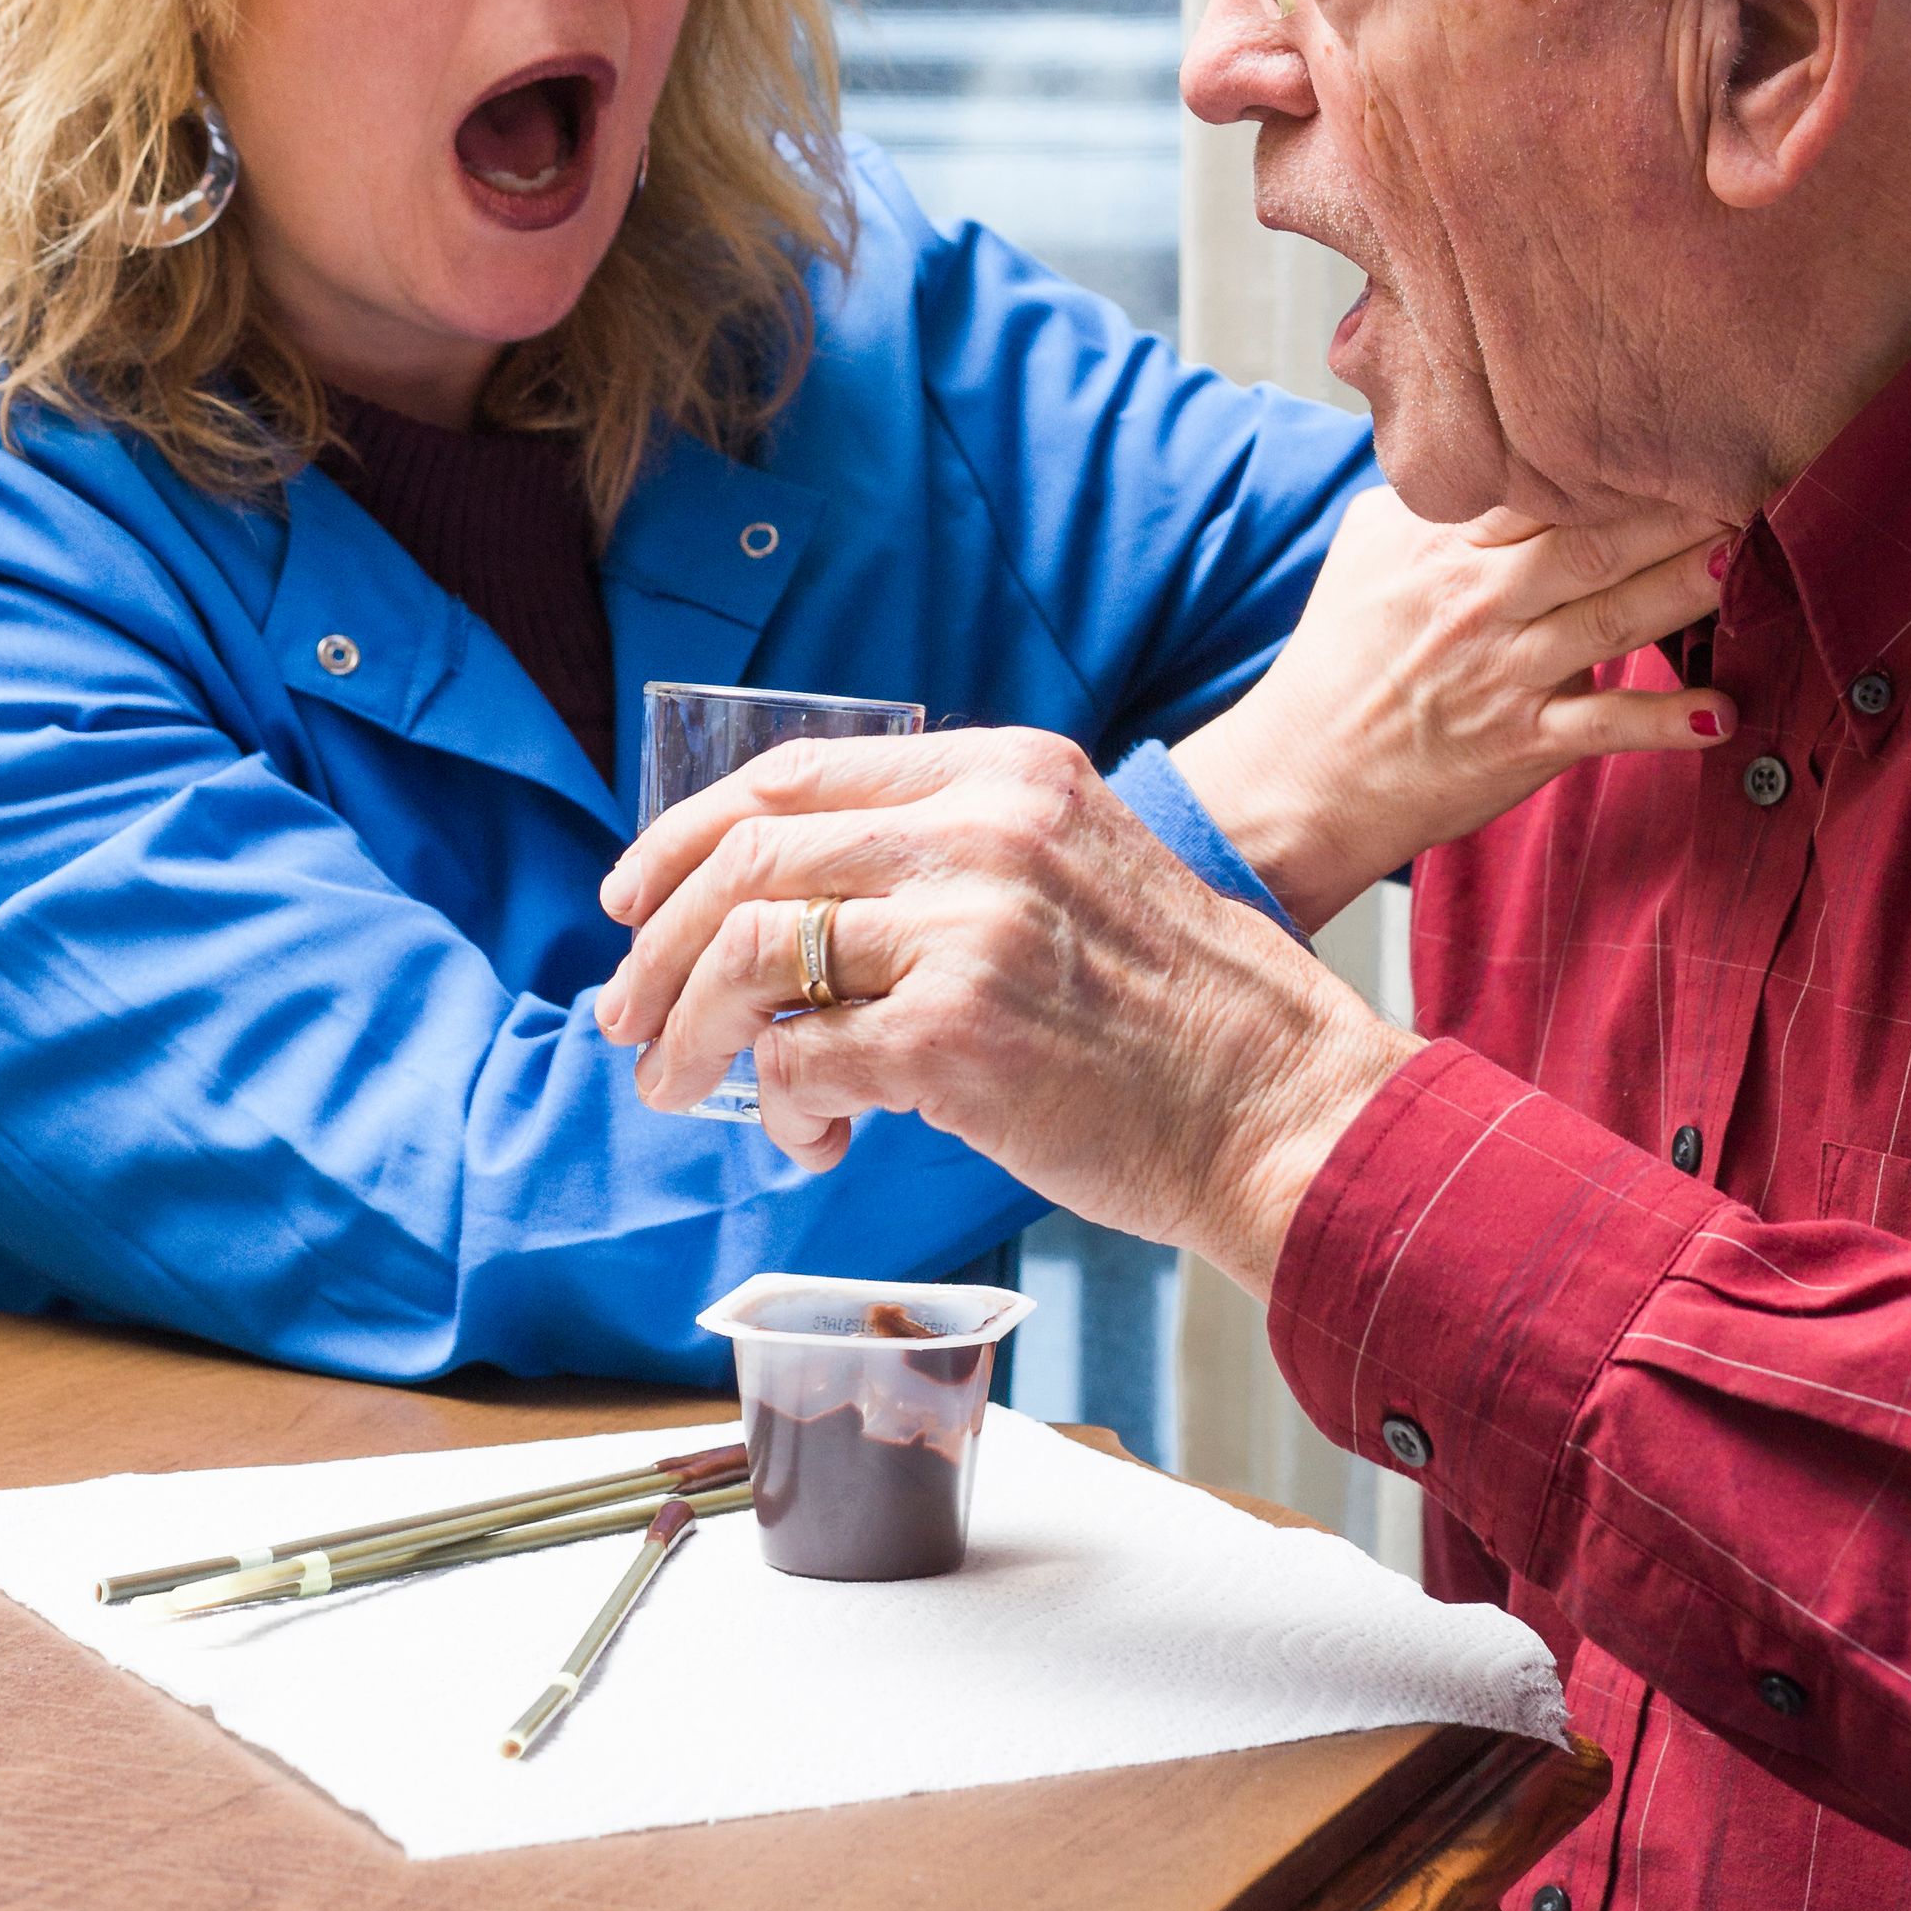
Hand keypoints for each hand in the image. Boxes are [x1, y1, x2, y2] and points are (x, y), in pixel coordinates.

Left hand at [593, 730, 1413, 1292]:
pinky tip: (817, 1139)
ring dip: (687, 1031)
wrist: (1286, 1110)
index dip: (685, 834)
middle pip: (748, 854)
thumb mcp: (1080, 872)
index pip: (795, 773)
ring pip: (750, 951)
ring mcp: (969, 928)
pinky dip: (781, 1106)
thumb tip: (790, 910)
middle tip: (625, 1016)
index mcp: (1010, 772)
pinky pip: (800, 1059)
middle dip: (657, 944)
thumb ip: (959, 858)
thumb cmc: (1183, 1017)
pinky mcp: (957, 1037)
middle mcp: (984, 828)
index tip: (632, 897)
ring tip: (678, 1088)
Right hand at [1169, 489, 1736, 927]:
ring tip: (1740, 557)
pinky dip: (1665, 722)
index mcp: (1441, 544)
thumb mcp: (1364, 552)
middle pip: (1588, 541)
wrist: (1301, 776)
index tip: (1674, 428)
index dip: (1607, 456)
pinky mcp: (1521, 743)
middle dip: (1669, 511)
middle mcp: (1477, 601)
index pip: (1536, 484)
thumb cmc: (1338, 662)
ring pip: (1609, 620)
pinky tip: (1721, 712)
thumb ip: (1428, 498)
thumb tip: (1475, 444)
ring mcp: (1502, 673)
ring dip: (1681, 591)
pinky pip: (1604, 726)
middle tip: (1742, 475)